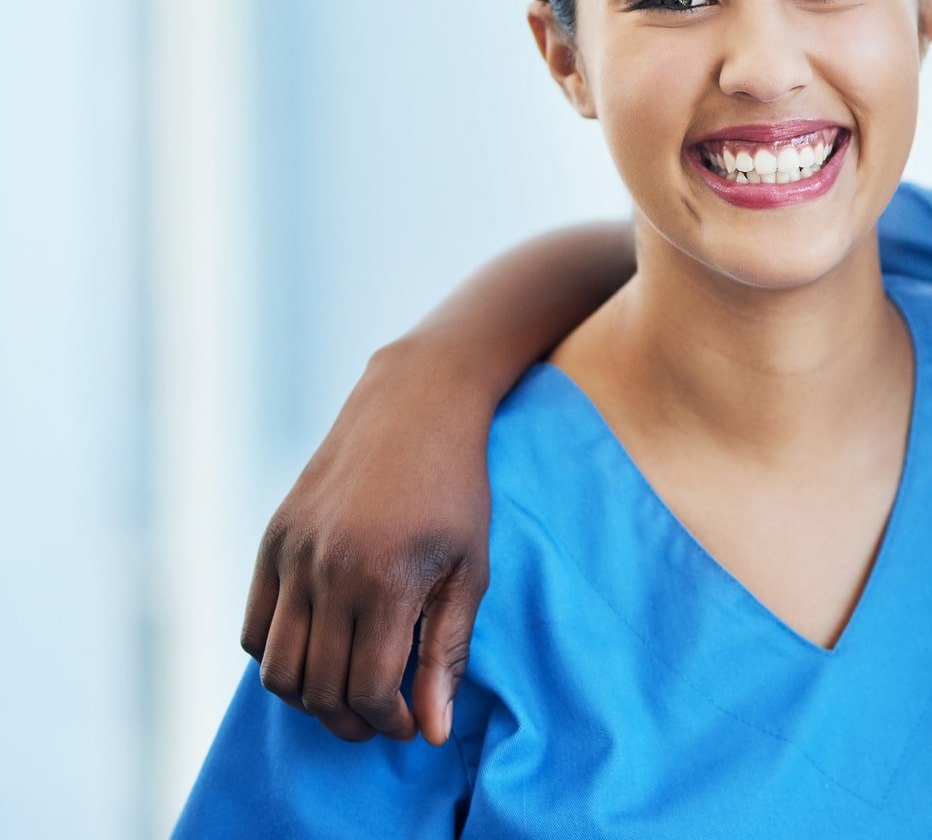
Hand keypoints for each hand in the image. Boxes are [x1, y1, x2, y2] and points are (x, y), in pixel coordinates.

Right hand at [240, 342, 493, 744]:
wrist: (414, 407)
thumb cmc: (456, 490)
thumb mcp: (470, 569)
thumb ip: (448, 652)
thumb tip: (431, 730)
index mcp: (384, 580)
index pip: (368, 689)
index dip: (391, 721)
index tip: (412, 724)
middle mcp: (327, 571)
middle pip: (318, 688)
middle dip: (351, 721)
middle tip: (382, 719)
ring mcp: (291, 555)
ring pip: (276, 669)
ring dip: (310, 698)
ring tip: (349, 694)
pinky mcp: (271, 541)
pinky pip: (254, 629)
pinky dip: (278, 657)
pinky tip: (321, 652)